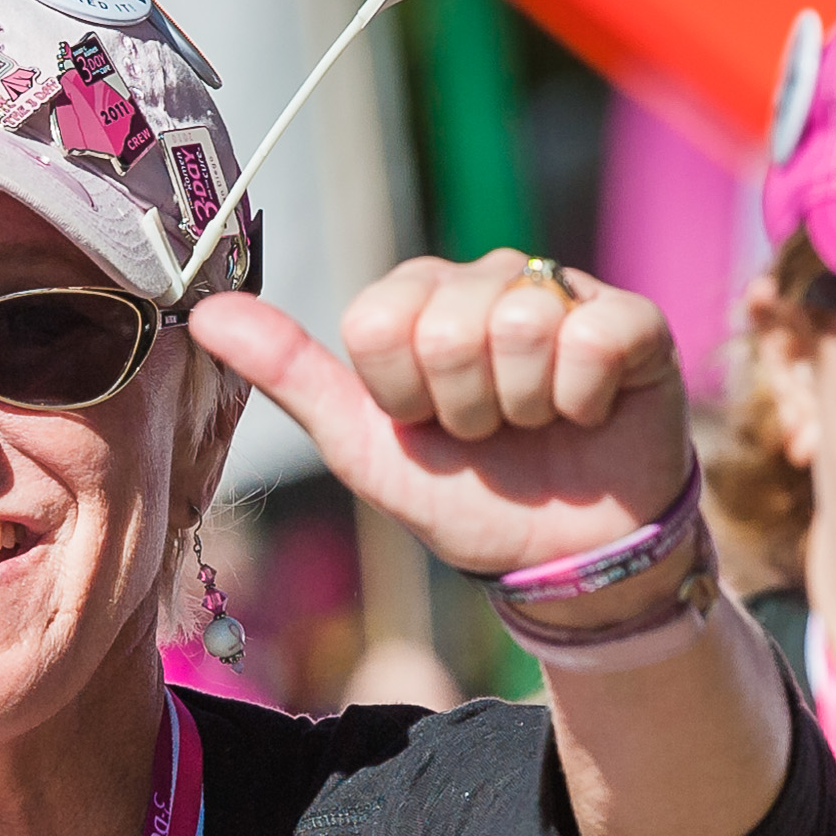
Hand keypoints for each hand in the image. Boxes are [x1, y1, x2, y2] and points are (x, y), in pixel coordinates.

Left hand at [188, 248, 689, 576]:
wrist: (563, 555)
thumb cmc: (465, 496)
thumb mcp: (365, 447)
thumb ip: (289, 374)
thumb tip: (203, 312)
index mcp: (417, 301)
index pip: (376, 321)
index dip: (398, 393)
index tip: (424, 422)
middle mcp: (487, 280)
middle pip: (445, 326)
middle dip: (462, 408)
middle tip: (486, 432)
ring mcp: (562, 295)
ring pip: (518, 326)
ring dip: (522, 409)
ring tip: (536, 425)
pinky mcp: (632, 321)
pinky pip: (590, 338)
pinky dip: (582, 400)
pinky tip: (586, 412)